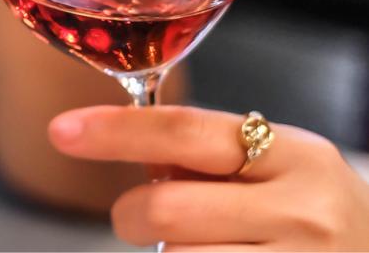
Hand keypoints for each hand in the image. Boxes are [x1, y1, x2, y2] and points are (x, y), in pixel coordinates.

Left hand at [50, 105, 368, 249]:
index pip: (185, 131)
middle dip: (133, 213)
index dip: (116, 130)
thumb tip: (117, 138)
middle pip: (167, 208)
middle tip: (142, 216)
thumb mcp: (274, 164)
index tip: (63, 131)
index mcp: (295, 156)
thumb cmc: (308, 209)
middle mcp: (303, 213)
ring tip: (204, 244)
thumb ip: (202, 150)